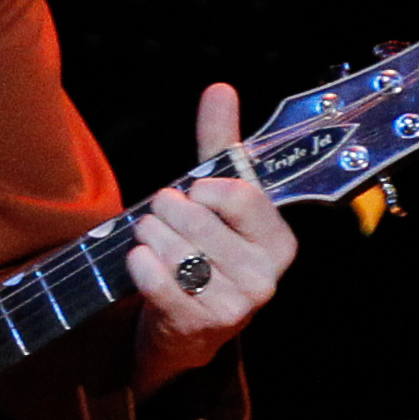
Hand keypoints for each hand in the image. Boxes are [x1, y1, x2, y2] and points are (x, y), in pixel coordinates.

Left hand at [125, 81, 296, 391]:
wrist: (186, 329)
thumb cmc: (206, 255)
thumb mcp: (218, 201)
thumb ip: (221, 146)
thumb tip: (220, 89)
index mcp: (279, 243)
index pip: (239, 195)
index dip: (203, 189)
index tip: (193, 194)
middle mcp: (265, 277)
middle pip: (198, 220)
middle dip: (166, 211)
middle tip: (161, 215)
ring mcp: (235, 307)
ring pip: (174, 249)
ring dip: (149, 237)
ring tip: (151, 240)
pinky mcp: (200, 326)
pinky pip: (156, 278)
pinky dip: (139, 265)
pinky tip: (141, 264)